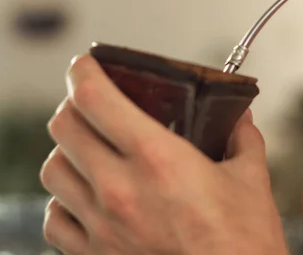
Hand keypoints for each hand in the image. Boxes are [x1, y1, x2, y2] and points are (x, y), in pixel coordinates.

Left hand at [40, 54, 287, 254]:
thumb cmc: (243, 246)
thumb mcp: (251, 182)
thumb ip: (241, 140)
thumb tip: (240, 118)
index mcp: (158, 160)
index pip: (95, 97)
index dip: (82, 71)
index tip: (85, 65)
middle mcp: (120, 190)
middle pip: (63, 127)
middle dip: (73, 106)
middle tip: (90, 105)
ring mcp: (102, 226)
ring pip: (52, 170)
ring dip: (66, 152)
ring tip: (86, 151)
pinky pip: (54, 220)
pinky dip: (63, 202)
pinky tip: (83, 199)